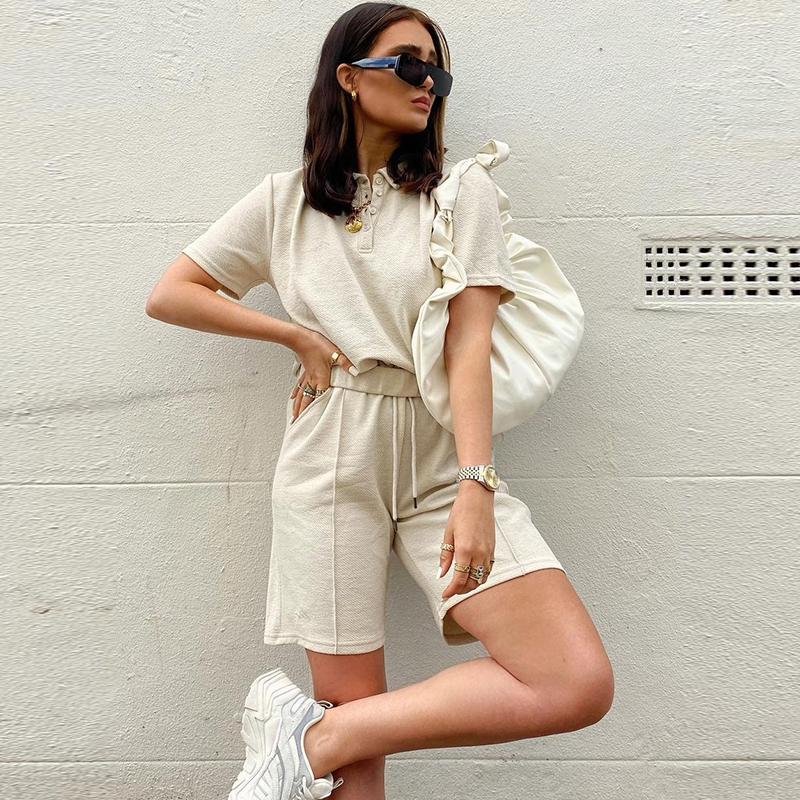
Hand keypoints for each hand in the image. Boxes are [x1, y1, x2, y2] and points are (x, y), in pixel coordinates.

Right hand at [290, 328, 356, 422]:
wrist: (300, 337)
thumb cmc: (317, 345)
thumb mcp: (335, 353)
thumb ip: (346, 364)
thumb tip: (357, 372)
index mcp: (321, 379)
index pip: (318, 399)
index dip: (313, 411)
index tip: (309, 422)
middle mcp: (312, 381)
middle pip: (306, 400)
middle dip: (301, 413)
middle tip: (296, 425)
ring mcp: (307, 377)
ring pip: (301, 395)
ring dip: (297, 406)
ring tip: (294, 416)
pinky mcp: (305, 371)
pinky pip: (299, 385)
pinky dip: (295, 393)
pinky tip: (292, 398)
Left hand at [439, 482, 495, 599]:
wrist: (477, 499)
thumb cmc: (461, 512)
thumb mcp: (448, 534)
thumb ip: (445, 556)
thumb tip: (441, 574)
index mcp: (465, 550)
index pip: (459, 579)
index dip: (451, 590)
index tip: (445, 594)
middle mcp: (479, 553)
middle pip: (472, 582)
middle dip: (461, 590)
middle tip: (451, 591)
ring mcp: (488, 552)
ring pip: (482, 578)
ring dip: (471, 585)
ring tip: (461, 585)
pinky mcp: (493, 550)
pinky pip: (488, 570)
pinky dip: (481, 577)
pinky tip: (473, 575)